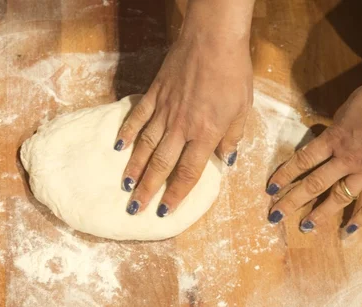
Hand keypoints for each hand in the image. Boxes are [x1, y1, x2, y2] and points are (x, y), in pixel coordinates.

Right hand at [115, 0, 254, 216]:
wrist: (213, 39)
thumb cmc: (233, 73)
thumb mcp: (242, 108)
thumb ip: (232, 137)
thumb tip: (225, 160)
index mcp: (205, 133)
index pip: (188, 172)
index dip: (175, 194)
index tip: (164, 211)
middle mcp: (181, 127)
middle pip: (161, 164)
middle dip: (148, 189)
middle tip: (135, 208)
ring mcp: (164, 110)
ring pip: (145, 145)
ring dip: (134, 168)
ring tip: (125, 186)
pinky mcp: (153, 94)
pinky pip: (137, 118)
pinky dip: (126, 133)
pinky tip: (118, 148)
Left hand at [266, 79, 361, 234]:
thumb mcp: (355, 101)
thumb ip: (341, 119)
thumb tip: (335, 127)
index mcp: (335, 138)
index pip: (302, 160)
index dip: (285, 175)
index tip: (270, 188)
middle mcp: (347, 159)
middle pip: (314, 184)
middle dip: (292, 201)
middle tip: (275, 216)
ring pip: (339, 197)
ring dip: (321, 214)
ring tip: (305, 228)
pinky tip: (349, 231)